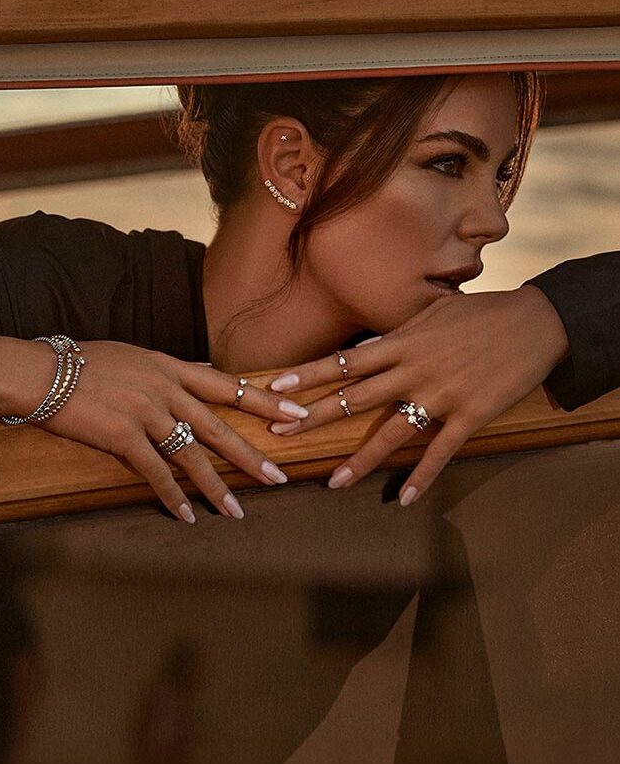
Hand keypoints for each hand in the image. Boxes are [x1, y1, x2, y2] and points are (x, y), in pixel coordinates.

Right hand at [0, 338, 307, 521]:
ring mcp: (145, 411)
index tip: (295, 411)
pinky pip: (155, 472)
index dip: (264, 400)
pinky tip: (185, 516)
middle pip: (219, 426)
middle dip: (251, 455)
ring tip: (237, 513)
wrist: (38, 370)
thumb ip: (164, 371)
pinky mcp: (122, 435)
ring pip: (191, 455)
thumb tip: (192, 377)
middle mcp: (165, 388)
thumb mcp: (132, 357)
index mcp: (169, 366)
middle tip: (279, 477)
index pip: (227, 385)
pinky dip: (172, 496)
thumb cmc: (80, 362)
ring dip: (215, 488)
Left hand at [268, 286, 568, 504]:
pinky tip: (403, 498)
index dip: (307, 375)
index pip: (343, 362)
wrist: (536, 322)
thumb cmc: (481, 313)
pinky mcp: (469, 415)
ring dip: (359, 460)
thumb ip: (396, 335)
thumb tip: (363, 350)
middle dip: (313, 418)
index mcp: (401, 343)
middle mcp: (413, 370)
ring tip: (332, 482)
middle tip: (279, 436)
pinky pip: (439, 451)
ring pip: (390, 433)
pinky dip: (421, 476)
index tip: (276, 389)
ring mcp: (440, 395)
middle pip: (353, 398)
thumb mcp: (431, 314)